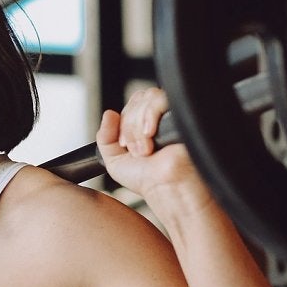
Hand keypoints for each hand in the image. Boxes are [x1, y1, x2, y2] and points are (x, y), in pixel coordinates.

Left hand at [96, 87, 208, 206]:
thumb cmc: (147, 180)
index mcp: (148, 124)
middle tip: (135, 150)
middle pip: (139, 98)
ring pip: (148, 98)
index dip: (125, 122)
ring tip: (145, 149)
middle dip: (130, 126)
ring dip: (138, 127)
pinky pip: (159, 100)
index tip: (125, 145)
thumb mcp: (114, 160)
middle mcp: (162, 118)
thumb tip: (108, 113)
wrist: (164, 188)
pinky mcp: (181, 113)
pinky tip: (151, 135)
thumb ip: (105, 136)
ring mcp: (173, 114)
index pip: (133, 103)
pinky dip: (149, 117)